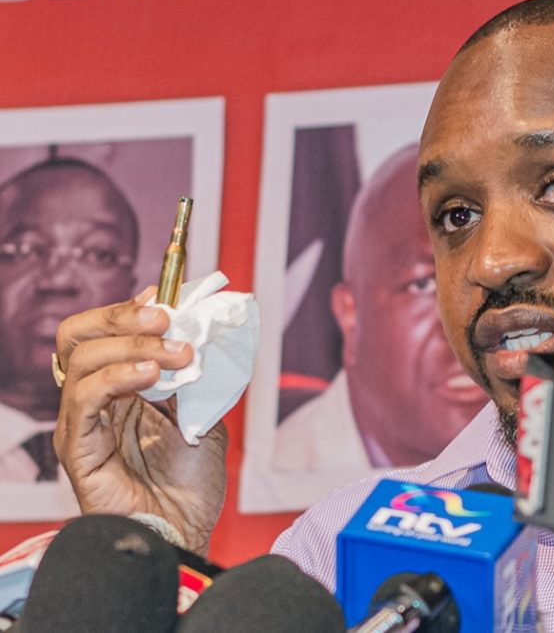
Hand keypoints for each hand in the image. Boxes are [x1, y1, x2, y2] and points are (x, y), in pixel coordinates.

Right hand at [54, 286, 227, 555]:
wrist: (188, 531)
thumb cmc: (192, 481)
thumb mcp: (203, 411)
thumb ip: (195, 372)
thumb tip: (198, 325)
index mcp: (120, 384)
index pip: (104, 329)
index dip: (131, 307)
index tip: (169, 296)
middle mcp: (94, 398)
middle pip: (78, 335)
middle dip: (121, 316)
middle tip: (166, 316)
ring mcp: (81, 422)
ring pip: (81, 359)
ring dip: (133, 345)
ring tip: (177, 354)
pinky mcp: (76, 448)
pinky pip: (83, 399)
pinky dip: (116, 376)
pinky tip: (151, 375)